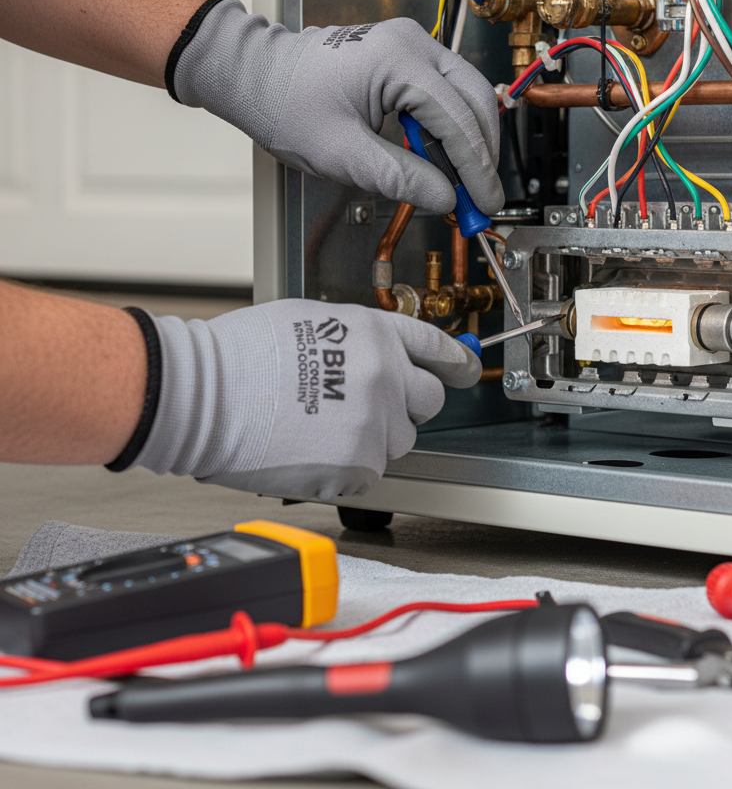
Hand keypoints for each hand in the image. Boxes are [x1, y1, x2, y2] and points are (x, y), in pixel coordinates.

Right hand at [131, 301, 480, 500]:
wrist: (205, 395)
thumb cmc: (242, 355)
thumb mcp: (312, 321)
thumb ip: (358, 339)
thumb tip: (374, 356)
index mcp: (376, 335)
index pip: (436, 348)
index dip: (454, 360)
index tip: (464, 369)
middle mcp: (386, 377)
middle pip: (428, 401)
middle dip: (405, 405)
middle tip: (367, 407)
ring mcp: (375, 423)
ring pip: (400, 442)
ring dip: (374, 439)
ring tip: (323, 429)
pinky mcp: (357, 465)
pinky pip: (369, 472)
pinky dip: (346, 468)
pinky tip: (310, 450)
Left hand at [169, 0, 503, 214]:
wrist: (256, 76)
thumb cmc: (286, 104)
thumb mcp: (343, 155)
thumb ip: (400, 178)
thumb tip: (446, 198)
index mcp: (399, 60)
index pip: (457, 119)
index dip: (476, 168)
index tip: (485, 202)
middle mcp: (414, 43)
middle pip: (475, 100)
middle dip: (483, 153)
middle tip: (482, 198)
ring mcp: (413, 45)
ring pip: (467, 94)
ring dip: (472, 141)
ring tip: (466, 185)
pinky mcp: (408, 57)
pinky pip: (447, 92)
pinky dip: (453, 127)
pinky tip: (447, 160)